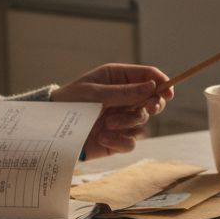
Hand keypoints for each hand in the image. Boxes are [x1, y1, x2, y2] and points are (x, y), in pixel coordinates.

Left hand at [51, 64, 174, 157]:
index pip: (148, 76)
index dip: (162, 83)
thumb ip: (125, 92)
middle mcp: (124, 98)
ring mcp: (121, 119)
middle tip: (147, 108)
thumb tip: (152, 86)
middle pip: (153, 100)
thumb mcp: (95, 93)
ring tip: (107, 124)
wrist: (51, 131)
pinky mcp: (117, 139)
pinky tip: (102, 136)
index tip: (168, 92)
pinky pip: (131, 142)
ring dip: (127, 123)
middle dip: (152, 105)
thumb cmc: (69, 103)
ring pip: (143, 122)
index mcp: (118, 79)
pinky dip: (119, 140)